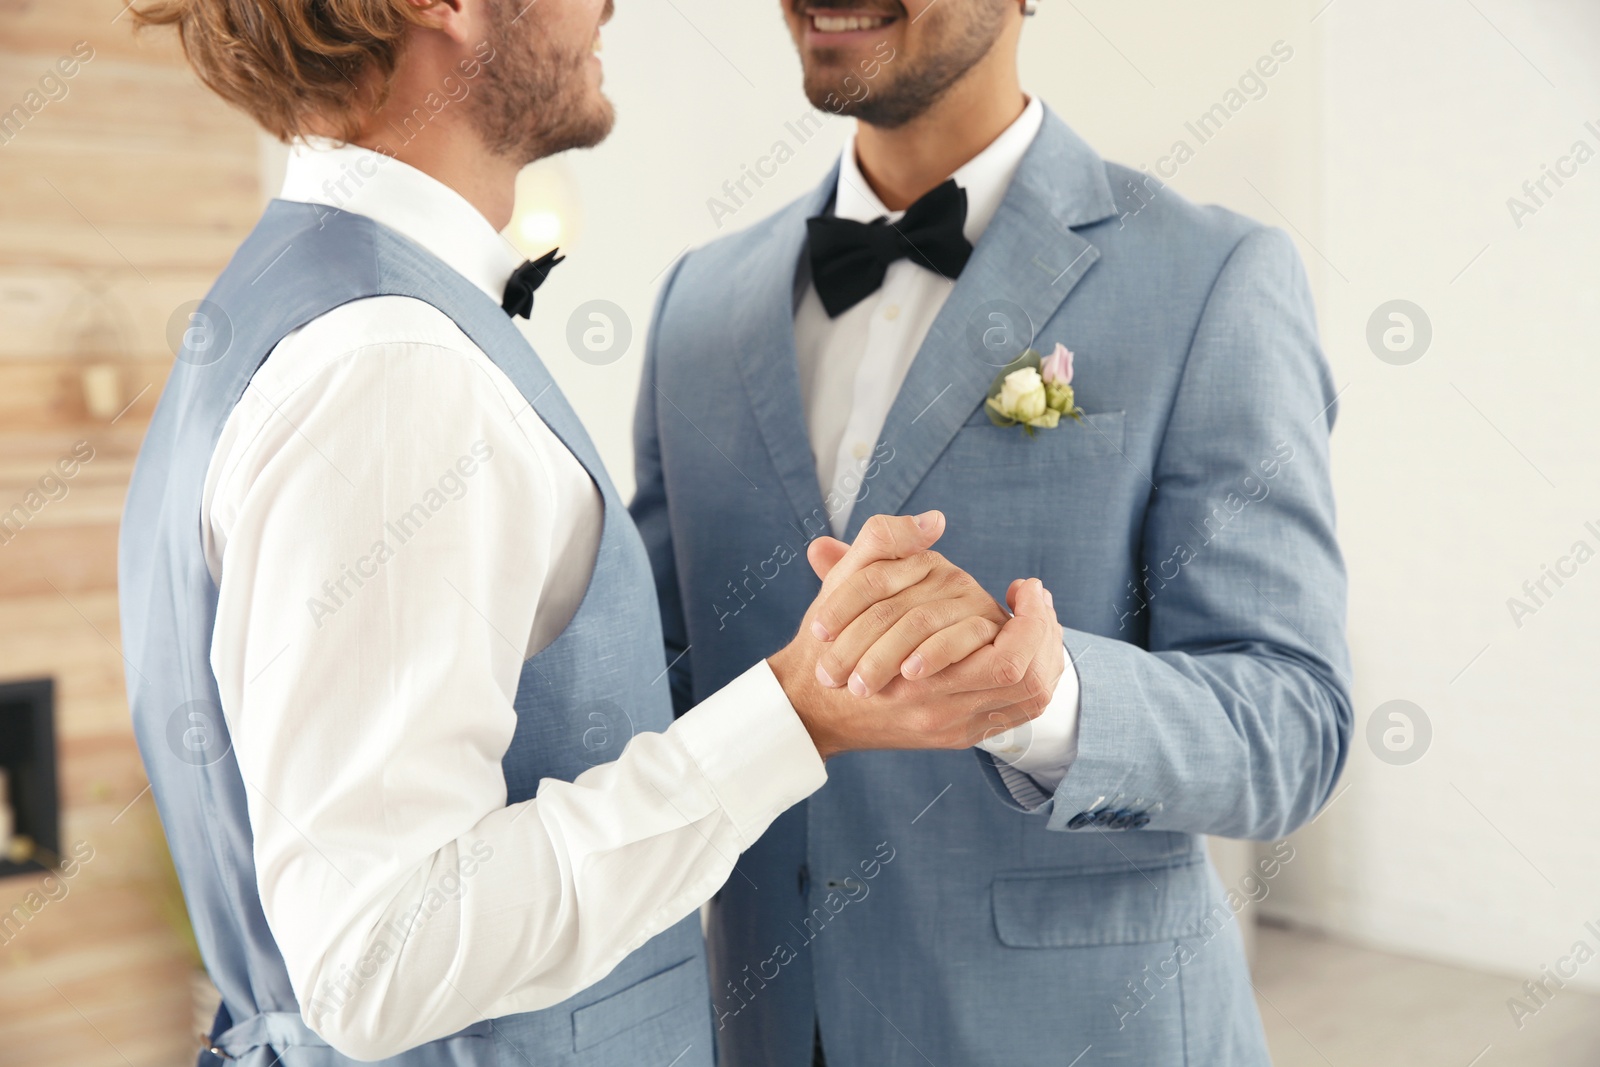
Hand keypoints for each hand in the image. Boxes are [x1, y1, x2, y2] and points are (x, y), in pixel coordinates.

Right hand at [767, 513, 1064, 758]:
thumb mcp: (847, 583)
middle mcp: (943, 709)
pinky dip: (1031, 677)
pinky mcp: (957, 736)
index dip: (1032, 616)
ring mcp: (952, 727)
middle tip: (1038, 600)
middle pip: (1028, 680)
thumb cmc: (827, 640)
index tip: (1025, 584)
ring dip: (1045, 656)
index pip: (1010, 656)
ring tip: (1040, 619)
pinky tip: (1027, 647)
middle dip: (1046, 635)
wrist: (808, 704)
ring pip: (1028, 698)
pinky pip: (1016, 712)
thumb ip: (885, 541)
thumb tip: (934, 521)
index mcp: (923, 674)